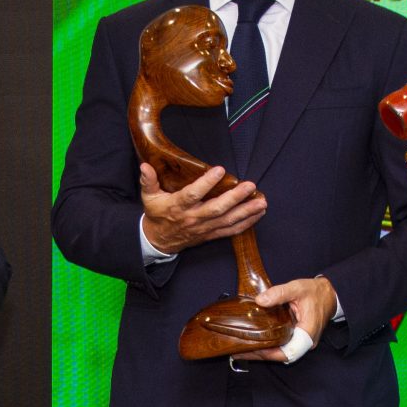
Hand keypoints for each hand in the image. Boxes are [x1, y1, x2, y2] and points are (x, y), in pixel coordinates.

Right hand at [140, 161, 265, 252]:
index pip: (193, 194)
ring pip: (228, 220)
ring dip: (246, 212)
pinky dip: (247, 223)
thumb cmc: (157, 214)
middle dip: (235, 198)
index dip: (206, 183)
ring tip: (261, 201)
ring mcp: (204, 228)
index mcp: (178, 206)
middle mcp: (193, 218)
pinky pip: (231, 231)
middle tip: (250, 185)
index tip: (220, 169)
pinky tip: (259, 213)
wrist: (159, 240)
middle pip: (217, 209)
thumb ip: (148, 180)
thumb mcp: (148, 196)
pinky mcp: (211, 234)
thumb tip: (145, 166)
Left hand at [240, 276, 336, 360]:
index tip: (253, 351)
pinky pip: (282, 346)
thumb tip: (259, 300)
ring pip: (281, 352)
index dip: (269, 354)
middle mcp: (305, 342)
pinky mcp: (297, 338)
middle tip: (239, 351)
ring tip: (242, 349)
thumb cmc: (316, 292)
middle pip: (281, 355)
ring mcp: (302, 342)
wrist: (330, 294)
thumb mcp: (297, 288)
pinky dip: (269, 346)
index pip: (288, 352)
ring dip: (263, 352)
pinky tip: (255, 342)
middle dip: (261, 355)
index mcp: (308, 333)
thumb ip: (279, 293)